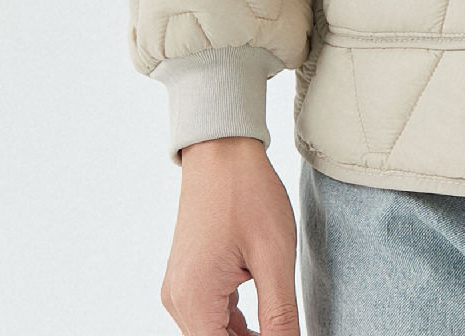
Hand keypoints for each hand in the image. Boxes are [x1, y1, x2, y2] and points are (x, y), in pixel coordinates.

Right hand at [162, 136, 299, 335]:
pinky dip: (234, 321)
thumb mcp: (274, 257)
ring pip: (213, 332)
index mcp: (195, 300)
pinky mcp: (189, 276)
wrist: (221, 148)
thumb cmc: (247, 192)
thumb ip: (279, 315)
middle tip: (285, 328)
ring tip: (278, 325)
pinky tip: (261, 317)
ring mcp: (181, 287)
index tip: (284, 333)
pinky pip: (210, 313)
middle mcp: (179, 300)